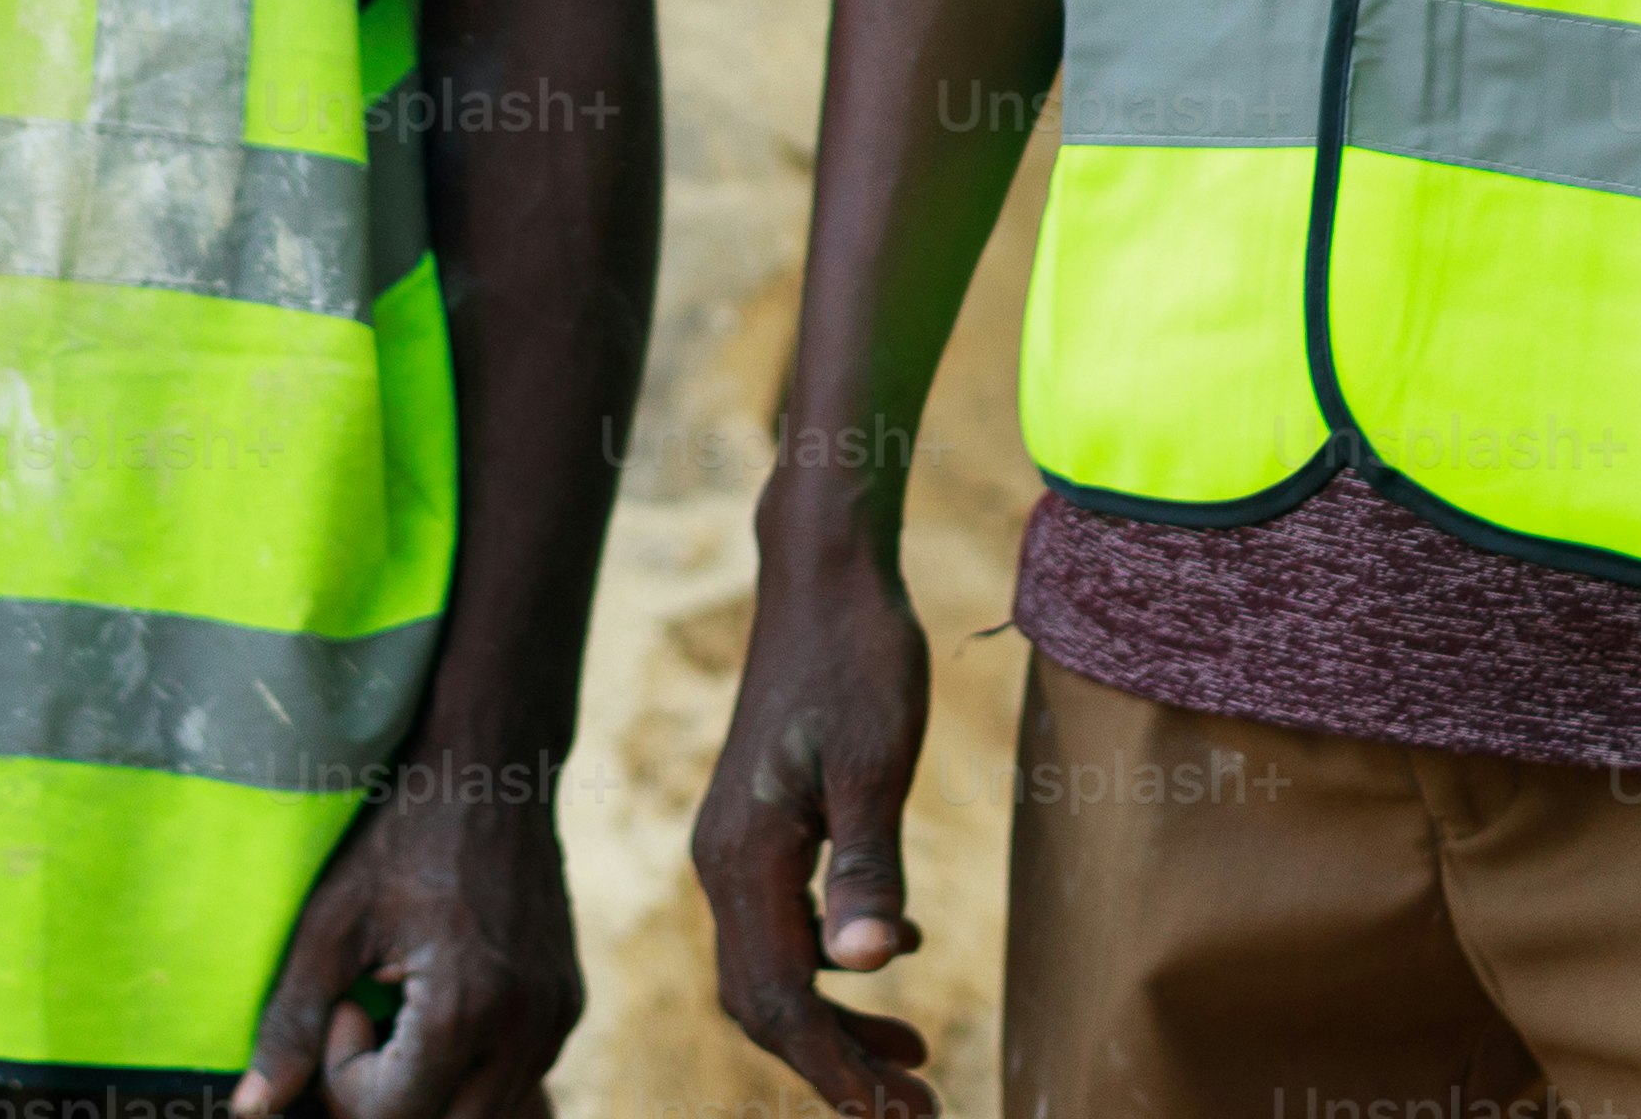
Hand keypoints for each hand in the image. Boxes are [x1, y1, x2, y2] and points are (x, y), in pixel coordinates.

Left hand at [231, 765, 582, 1118]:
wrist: (491, 767)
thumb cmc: (401, 833)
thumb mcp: (331, 923)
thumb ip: (291, 1023)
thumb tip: (250, 1111)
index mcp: (464, 1009)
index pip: (393, 1117)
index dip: (346, 1082)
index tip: (346, 1004)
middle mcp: (524, 1027)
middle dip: (391, 1101)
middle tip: (365, 1028)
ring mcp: (554, 1019)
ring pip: (485, 1115)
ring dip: (433, 1089)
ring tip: (404, 1013)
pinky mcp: (567, 1006)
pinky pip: (515, 1079)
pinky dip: (470, 1070)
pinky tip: (441, 1008)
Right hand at [690, 536, 940, 1117]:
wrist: (823, 574)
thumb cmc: (857, 657)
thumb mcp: (875, 761)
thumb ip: (870, 863)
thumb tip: (870, 965)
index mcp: (743, 860)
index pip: (781, 1005)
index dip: (836, 1072)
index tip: (897, 1114)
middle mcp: (724, 863)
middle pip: (767, 1004)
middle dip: (836, 1065)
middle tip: (916, 1104)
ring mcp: (736, 844)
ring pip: (774, 968)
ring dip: (837, 1022)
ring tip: (912, 1054)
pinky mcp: (759, 825)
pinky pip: (783, 924)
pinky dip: (833, 963)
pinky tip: (895, 950)